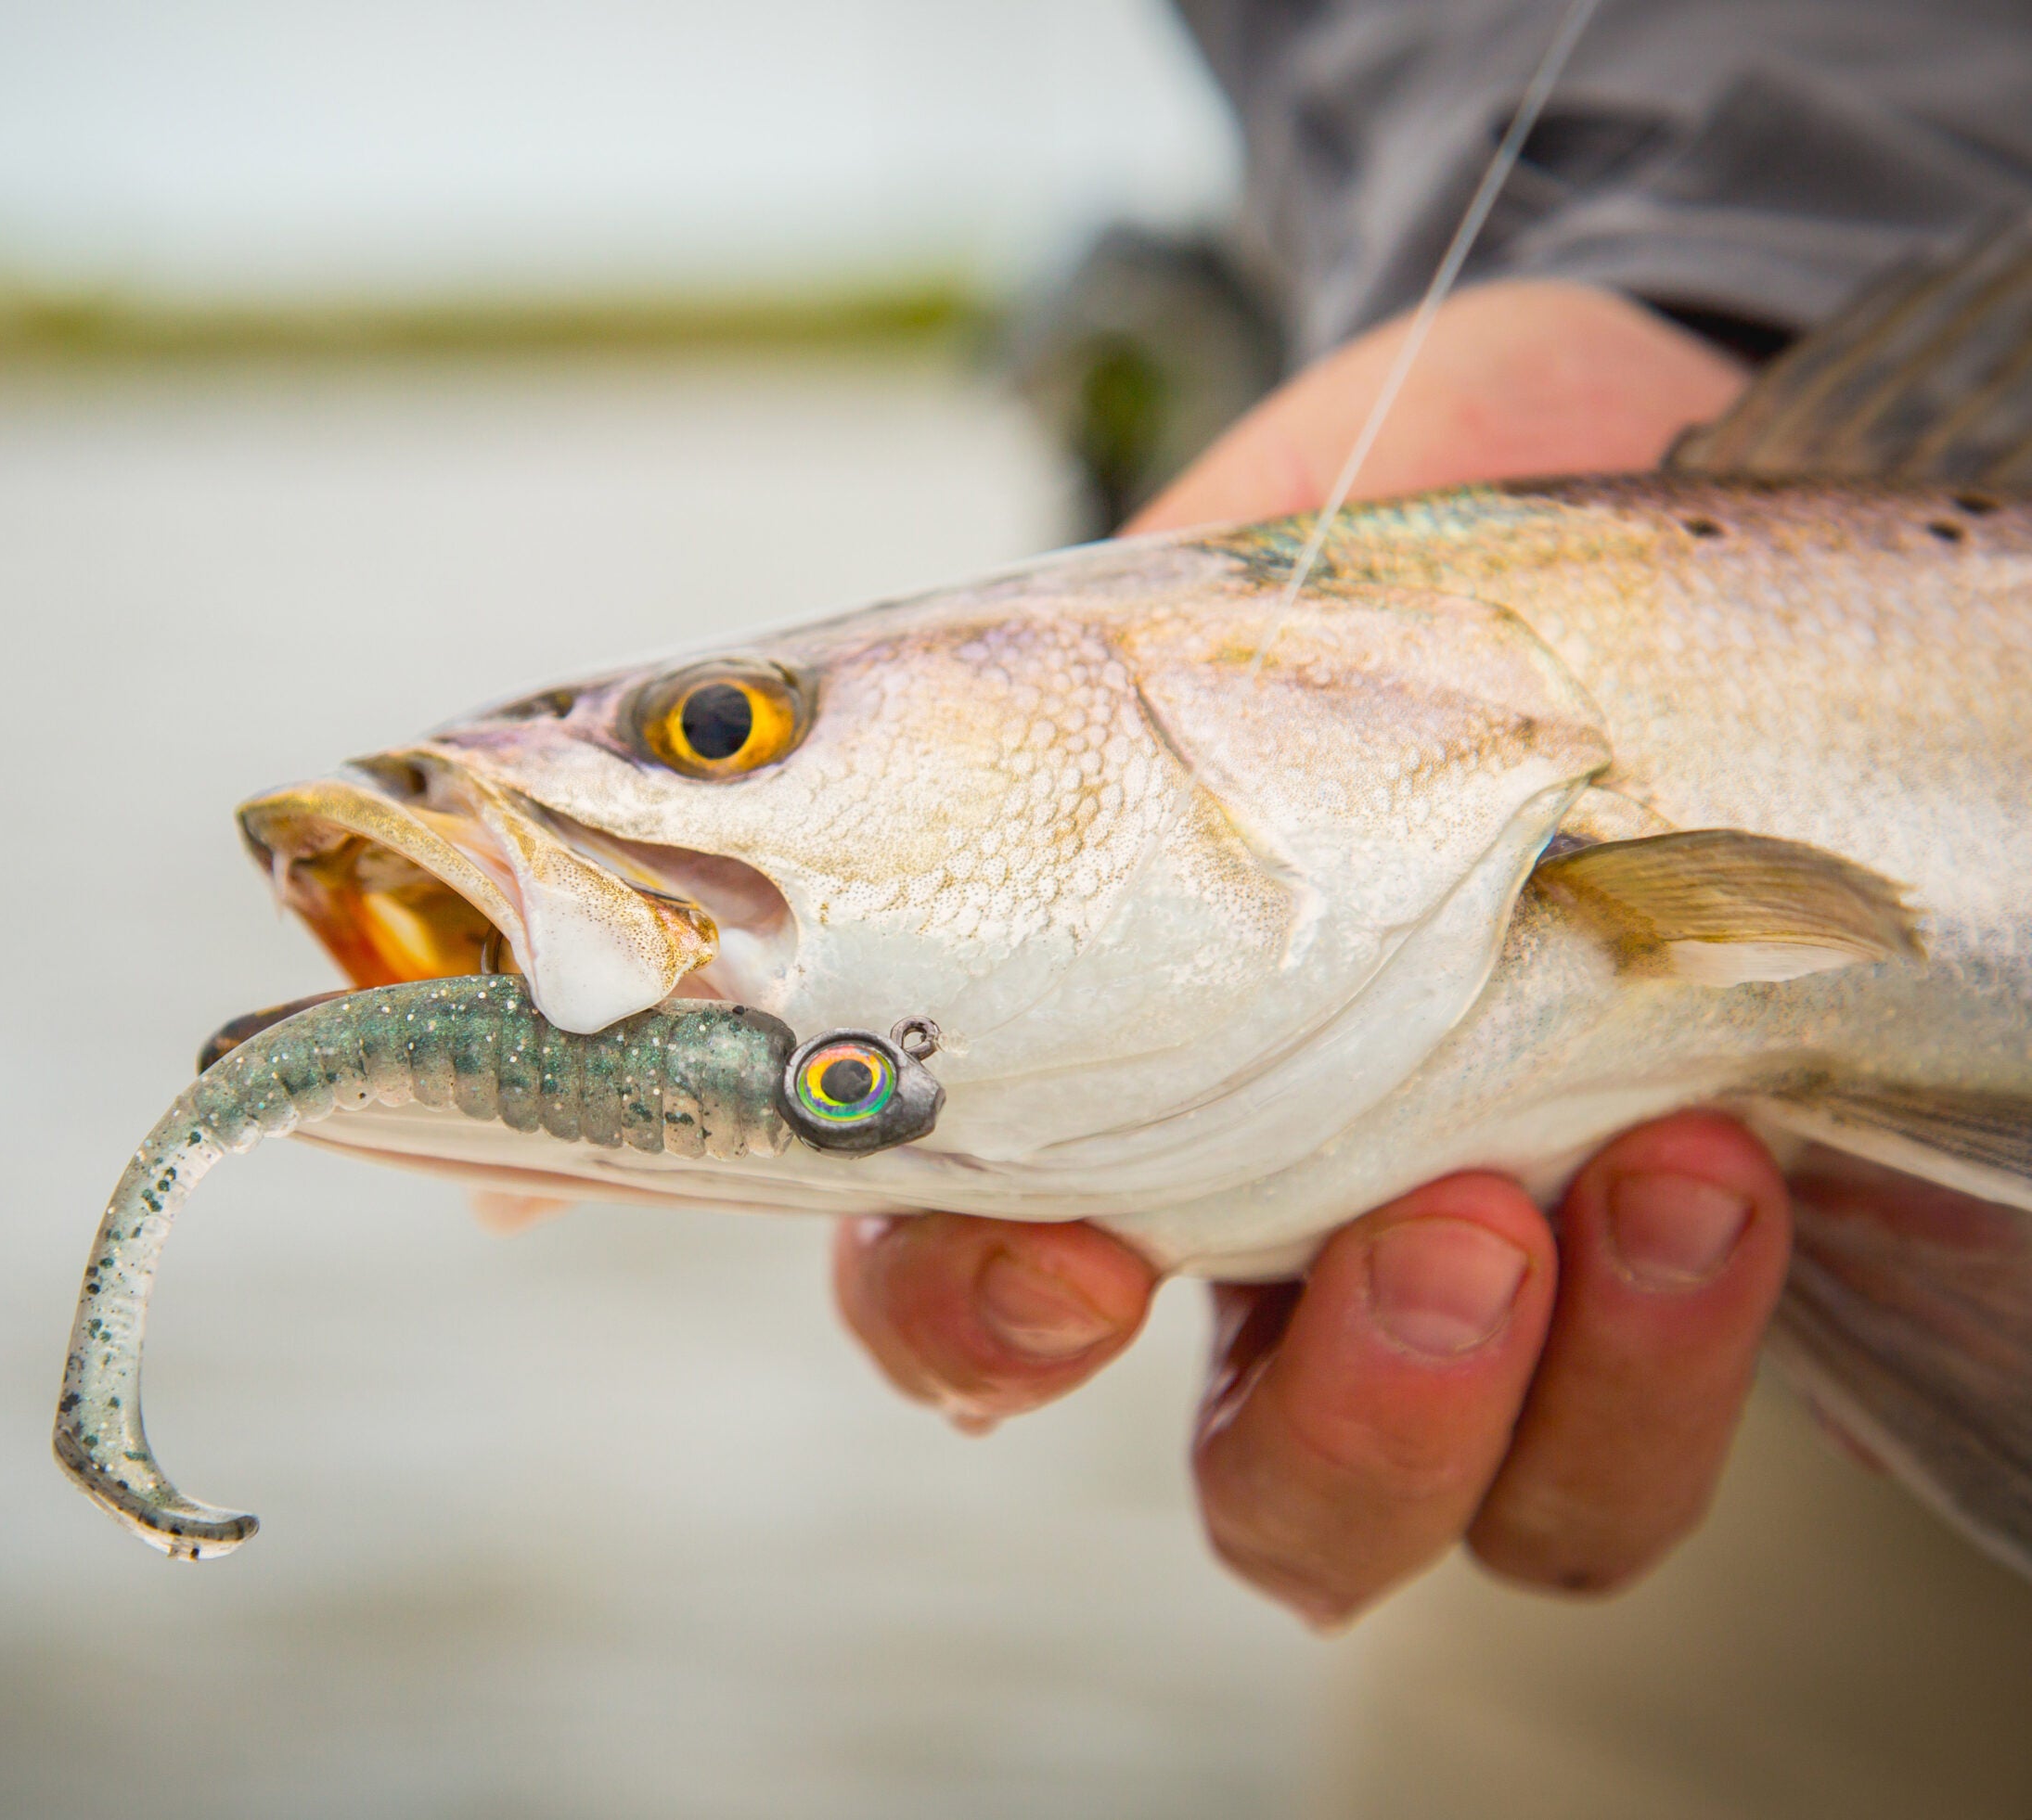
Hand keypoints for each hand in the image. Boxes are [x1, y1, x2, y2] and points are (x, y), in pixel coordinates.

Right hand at [837, 280, 1783, 1623]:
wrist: (1552, 524)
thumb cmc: (1291, 602)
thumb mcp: (1100, 647)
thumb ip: (885, 748)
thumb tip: (555, 826)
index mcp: (1078, 1122)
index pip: (960, 1307)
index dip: (982, 1331)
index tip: (1069, 1260)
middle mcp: (1269, 1243)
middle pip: (1266, 1496)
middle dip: (1343, 1426)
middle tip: (1433, 1232)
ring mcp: (1468, 1260)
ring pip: (1481, 1511)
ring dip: (1543, 1391)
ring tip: (1642, 1171)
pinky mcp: (1654, 1253)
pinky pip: (1650, 1422)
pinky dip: (1683, 1336)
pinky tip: (1708, 1158)